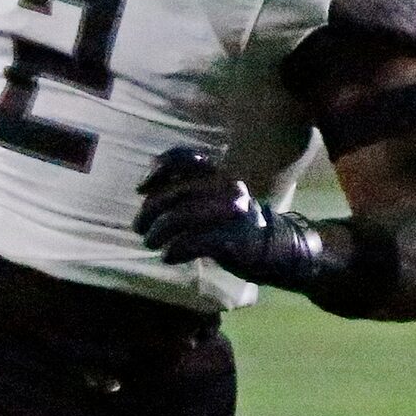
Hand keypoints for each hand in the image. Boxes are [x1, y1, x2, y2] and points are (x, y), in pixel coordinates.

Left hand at [136, 145, 320, 285]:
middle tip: (140, 227)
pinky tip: (168, 256)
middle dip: (150, 210)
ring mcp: (230, 212)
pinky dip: (175, 249)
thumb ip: (186, 191)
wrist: (275, 248)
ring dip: (158, 232)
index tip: (141, 188)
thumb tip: (147, 193)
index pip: (184, 159)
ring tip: (150, 242)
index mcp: (218, 174)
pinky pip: (194, 241)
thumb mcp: (213, 199)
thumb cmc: (233, 224)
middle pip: (176, 192)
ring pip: (181, 216)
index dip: (158, 169)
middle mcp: (224, 186)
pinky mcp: (233, 237)